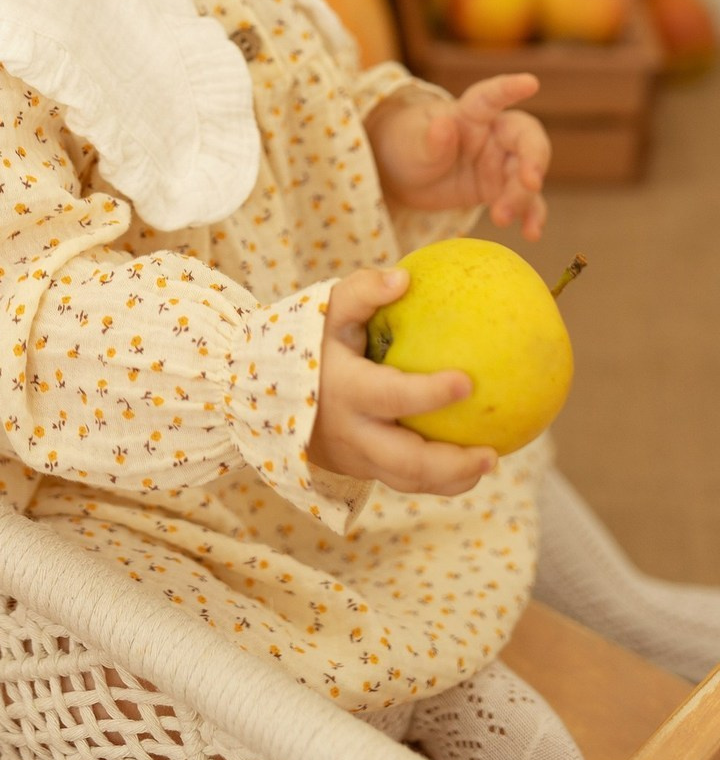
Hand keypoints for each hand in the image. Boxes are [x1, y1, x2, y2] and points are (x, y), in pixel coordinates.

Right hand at [308, 265, 497, 494]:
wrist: (266, 391)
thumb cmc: (309, 340)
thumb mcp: (324, 310)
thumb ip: (361, 292)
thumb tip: (404, 278)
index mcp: (343, 390)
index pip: (391, 397)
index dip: (429, 394)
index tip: (467, 382)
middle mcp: (350, 432)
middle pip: (405, 462)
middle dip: (451, 464)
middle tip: (492, 453)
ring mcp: (355, 457)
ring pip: (407, 481)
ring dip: (451, 479)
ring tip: (489, 462)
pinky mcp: (361, 469)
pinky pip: (403, 480)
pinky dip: (437, 478)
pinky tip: (466, 464)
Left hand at [368, 74, 549, 239]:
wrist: (404, 177)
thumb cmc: (407, 145)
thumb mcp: (411, 143)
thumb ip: (430, 139)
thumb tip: (444, 125)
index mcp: (469, 113)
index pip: (491, 96)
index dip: (510, 88)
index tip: (530, 82)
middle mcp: (493, 134)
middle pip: (525, 140)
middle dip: (533, 160)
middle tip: (530, 183)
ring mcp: (500, 163)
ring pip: (526, 175)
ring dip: (522, 197)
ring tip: (502, 218)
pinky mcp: (501, 189)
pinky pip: (524, 201)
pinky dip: (530, 215)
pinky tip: (531, 233)